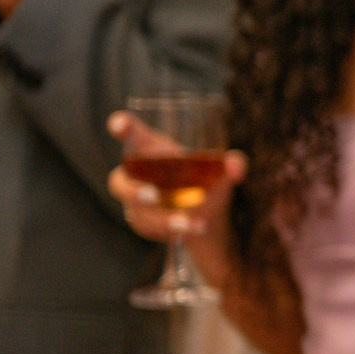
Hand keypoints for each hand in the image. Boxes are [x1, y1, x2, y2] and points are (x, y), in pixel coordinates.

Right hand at [105, 111, 245, 270]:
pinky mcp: (142, 222)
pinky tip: (194, 228)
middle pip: (118, 182)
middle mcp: (139, 174)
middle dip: (132, 191)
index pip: (131, 134)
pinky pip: (149, 227)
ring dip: (161, 218)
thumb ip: (231, 164)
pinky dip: (173, 229)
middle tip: (152, 196)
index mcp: (153, 149)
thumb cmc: (205, 180)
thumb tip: (236, 165)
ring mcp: (136, 201)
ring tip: (187, 223)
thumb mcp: (220, 171)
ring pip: (137, 211)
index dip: (122, 126)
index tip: (119, 124)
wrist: (207, 215)